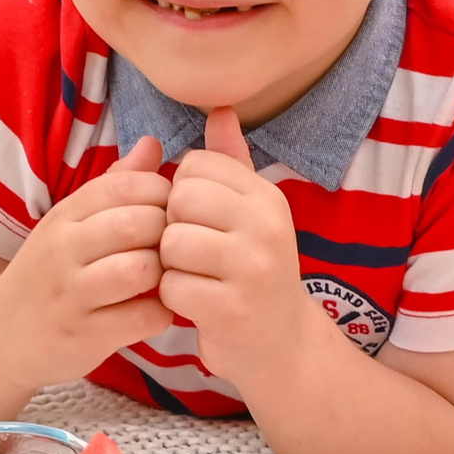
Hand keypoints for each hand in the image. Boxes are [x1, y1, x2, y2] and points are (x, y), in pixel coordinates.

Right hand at [0, 137, 172, 384]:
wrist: (2, 335)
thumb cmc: (51, 272)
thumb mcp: (72, 223)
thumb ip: (116, 185)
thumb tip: (153, 144)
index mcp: (64, 215)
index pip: (125, 185)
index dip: (161, 193)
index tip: (168, 211)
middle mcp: (63, 250)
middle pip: (137, 224)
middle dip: (168, 233)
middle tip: (173, 247)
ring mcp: (71, 296)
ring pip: (140, 270)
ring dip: (164, 274)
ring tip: (162, 279)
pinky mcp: (84, 336)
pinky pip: (143, 317)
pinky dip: (161, 314)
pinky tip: (153, 310)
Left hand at [159, 108, 315, 383]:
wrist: (283, 345)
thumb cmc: (254, 271)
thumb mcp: (251, 212)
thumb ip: (230, 162)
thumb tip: (220, 108)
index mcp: (267, 196)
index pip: (194, 166)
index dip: (182, 194)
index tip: (203, 221)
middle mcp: (267, 226)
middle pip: (178, 201)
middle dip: (174, 228)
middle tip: (196, 254)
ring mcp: (252, 269)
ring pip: (171, 244)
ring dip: (171, 266)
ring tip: (197, 278)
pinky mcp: (232, 309)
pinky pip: (172, 287)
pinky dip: (174, 299)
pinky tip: (197, 305)